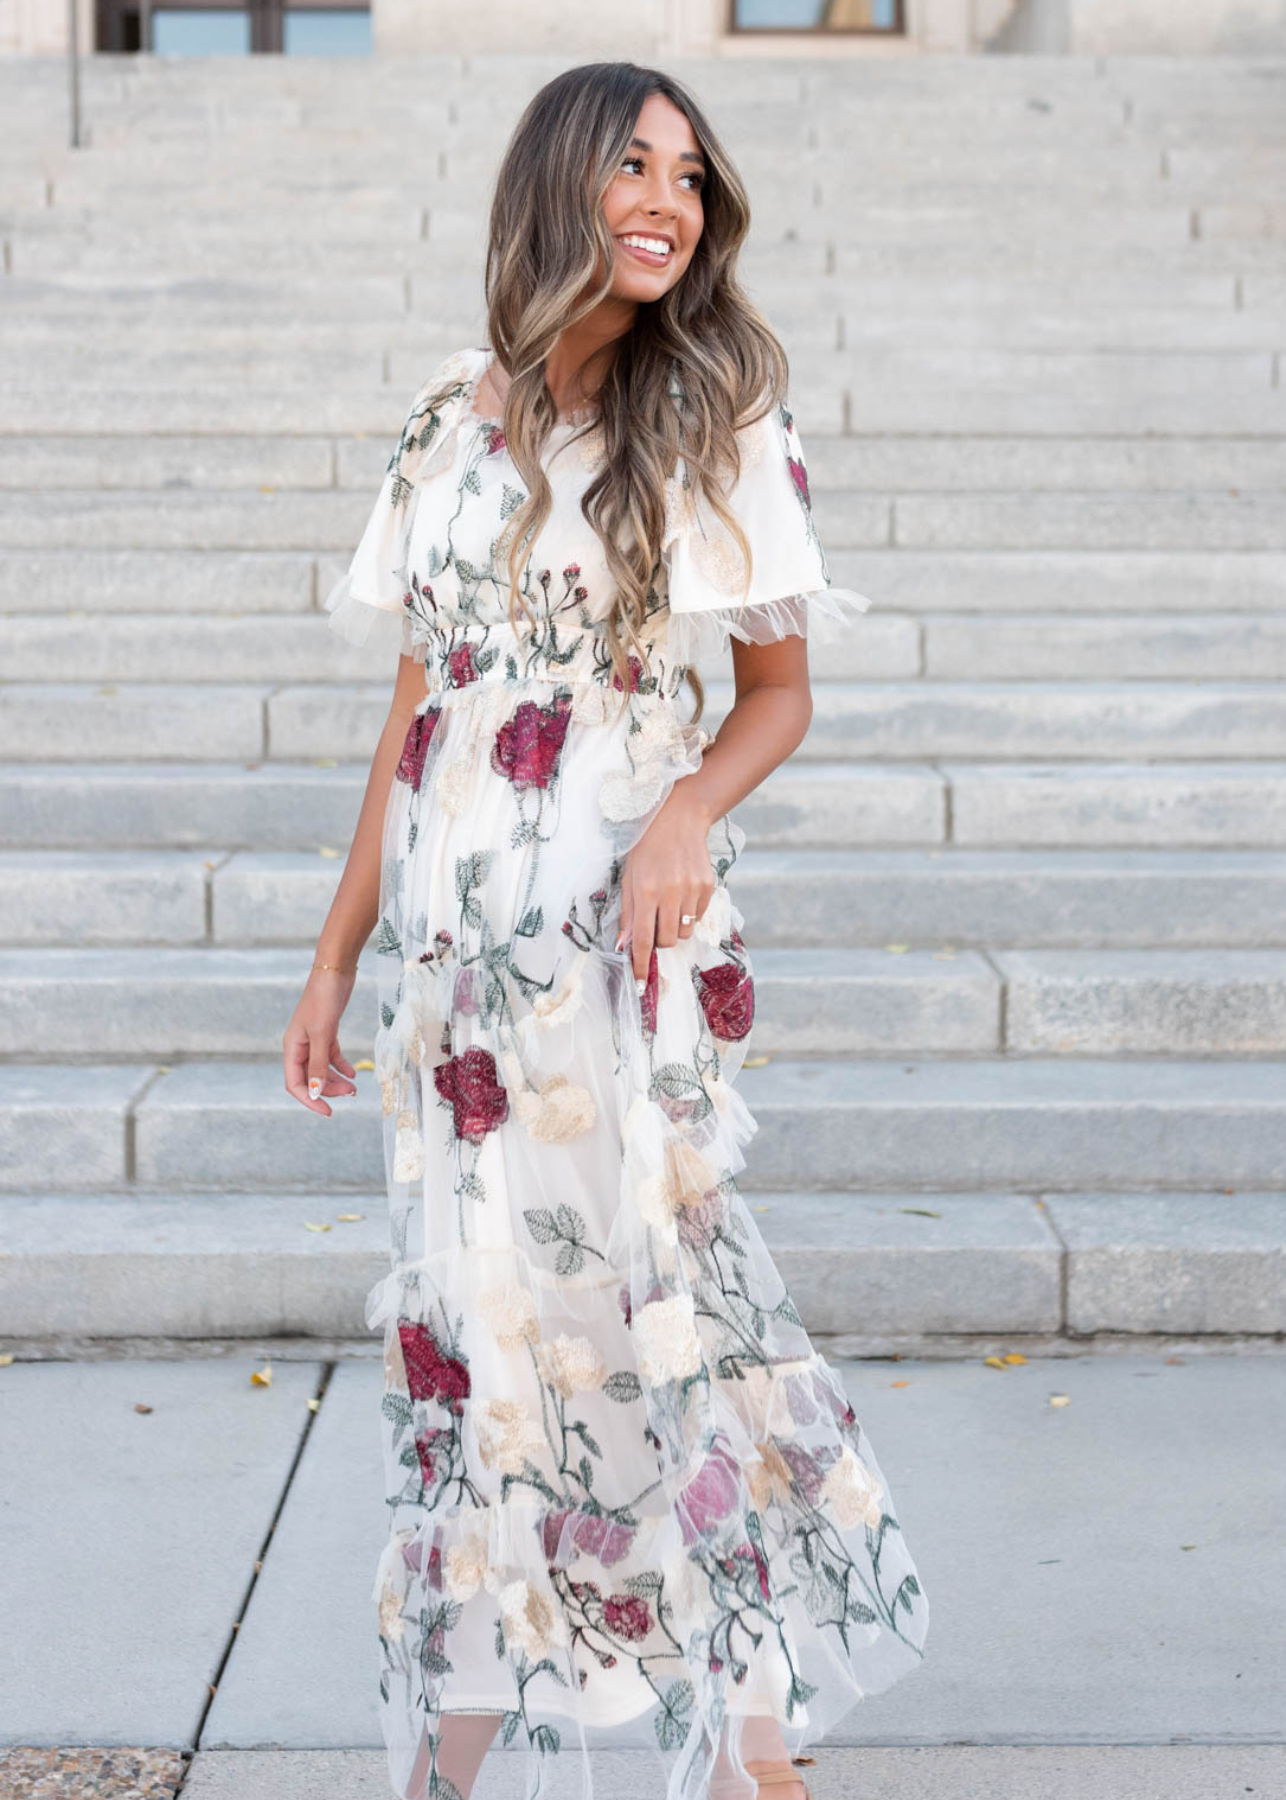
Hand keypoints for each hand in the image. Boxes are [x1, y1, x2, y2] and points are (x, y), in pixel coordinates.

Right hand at [283, 967, 358, 1115]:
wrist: (335, 970)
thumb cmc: (324, 999)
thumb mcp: (323, 1034)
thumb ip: (318, 1064)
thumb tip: (315, 1092)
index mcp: (292, 1047)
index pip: (295, 1083)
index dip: (309, 1100)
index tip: (328, 1112)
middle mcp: (300, 1045)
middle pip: (310, 1078)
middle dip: (328, 1089)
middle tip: (351, 1094)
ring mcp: (313, 1039)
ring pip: (322, 1069)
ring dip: (336, 1080)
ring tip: (355, 1087)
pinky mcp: (327, 1032)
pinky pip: (331, 1056)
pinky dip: (341, 1066)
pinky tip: (354, 1073)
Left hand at [617, 786, 715, 984]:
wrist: (679, 818)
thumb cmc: (646, 849)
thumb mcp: (629, 877)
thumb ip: (627, 913)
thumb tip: (624, 946)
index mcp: (646, 891)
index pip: (642, 939)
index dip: (640, 964)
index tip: (640, 984)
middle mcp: (670, 892)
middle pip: (667, 941)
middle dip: (658, 941)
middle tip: (653, 923)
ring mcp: (692, 890)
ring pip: (684, 932)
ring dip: (674, 928)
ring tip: (668, 905)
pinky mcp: (708, 886)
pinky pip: (697, 917)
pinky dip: (688, 914)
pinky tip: (681, 892)